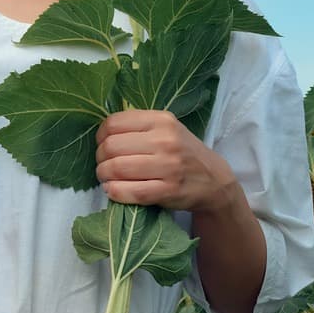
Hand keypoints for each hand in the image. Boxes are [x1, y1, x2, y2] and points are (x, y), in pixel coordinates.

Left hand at [95, 109, 238, 211]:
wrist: (214, 179)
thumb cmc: (182, 152)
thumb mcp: (167, 129)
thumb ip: (139, 126)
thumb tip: (102, 133)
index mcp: (161, 120)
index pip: (114, 123)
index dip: (100, 136)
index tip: (102, 144)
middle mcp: (165, 140)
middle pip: (111, 146)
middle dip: (100, 158)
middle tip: (103, 165)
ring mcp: (168, 166)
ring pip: (117, 168)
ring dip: (104, 176)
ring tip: (107, 178)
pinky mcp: (169, 190)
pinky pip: (130, 191)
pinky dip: (114, 192)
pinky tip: (113, 190)